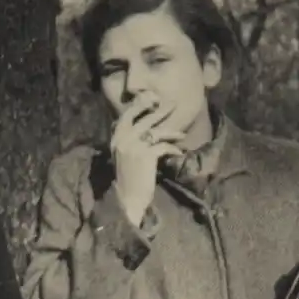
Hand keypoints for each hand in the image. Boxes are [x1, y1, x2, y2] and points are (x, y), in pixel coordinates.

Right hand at [110, 94, 184, 224]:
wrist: (128, 197)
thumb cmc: (128, 177)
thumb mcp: (124, 154)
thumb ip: (130, 139)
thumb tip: (146, 126)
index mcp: (116, 137)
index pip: (127, 114)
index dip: (141, 105)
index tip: (154, 101)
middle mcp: (123, 138)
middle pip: (145, 119)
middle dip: (161, 111)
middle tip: (174, 105)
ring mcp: (134, 146)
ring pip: (157, 132)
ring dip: (172, 132)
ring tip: (182, 134)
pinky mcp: (145, 155)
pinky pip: (163, 146)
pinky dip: (172, 148)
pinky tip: (178, 152)